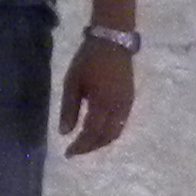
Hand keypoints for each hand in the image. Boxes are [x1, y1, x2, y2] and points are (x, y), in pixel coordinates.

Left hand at [60, 36, 134, 155]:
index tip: (68, 153)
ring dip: (101, 142)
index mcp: (103, 103)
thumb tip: (65, 133)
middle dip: (91, 147)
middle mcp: (119, 108)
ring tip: (85, 145)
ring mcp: (128, 104)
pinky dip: (110, 133)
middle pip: (107, 137)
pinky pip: (122, 123)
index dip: (80, 146)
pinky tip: (97, 132)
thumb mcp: (72, 82)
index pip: (92, 133)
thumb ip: (69, 109)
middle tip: (75, 151)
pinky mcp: (131, 100)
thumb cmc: (88, 60)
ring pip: (117, 132)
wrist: (112, 42)